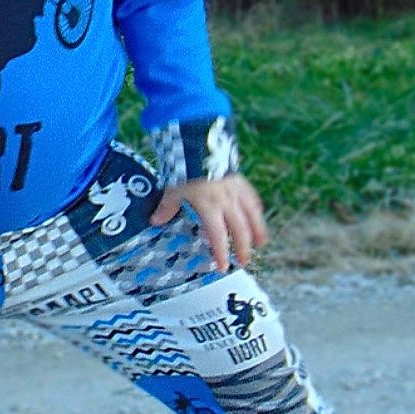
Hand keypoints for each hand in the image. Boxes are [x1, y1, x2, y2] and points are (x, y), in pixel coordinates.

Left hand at [151, 173, 267, 272]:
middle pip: (239, 230)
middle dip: (243, 248)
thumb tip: (154, 222)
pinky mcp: (241, 180)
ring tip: (260, 244)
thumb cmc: (185, 169)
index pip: (217, 236)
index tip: (222, 267)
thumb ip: (167, 207)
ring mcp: (236, 191)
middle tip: (244, 262)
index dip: (221, 253)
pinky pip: (252, 198)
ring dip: (256, 231)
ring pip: (251, 215)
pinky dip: (256, 209)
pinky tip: (257, 216)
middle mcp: (226, 202)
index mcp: (209, 207)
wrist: (202, 145)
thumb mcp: (173, 189)